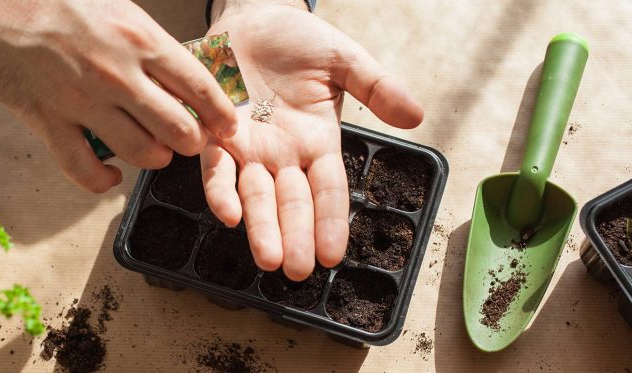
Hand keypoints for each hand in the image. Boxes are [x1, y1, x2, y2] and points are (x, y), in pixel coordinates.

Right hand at [0, 0, 236, 191]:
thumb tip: (179, 73)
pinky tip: (111, 174)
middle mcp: (117, 75)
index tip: (227, 125)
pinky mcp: (47, 122)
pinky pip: (84, 171)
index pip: (200, 87)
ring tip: (152, 150)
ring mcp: (82, 102)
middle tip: (187, 138)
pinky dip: (103, 180)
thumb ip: (148, 43)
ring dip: (154, 158)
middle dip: (191, 141)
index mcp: (139, 39)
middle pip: (179, 130)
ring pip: (142, 154)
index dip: (220, 114)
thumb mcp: (116, 7)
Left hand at [204, 1, 423, 279]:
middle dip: (294, 237)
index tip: (333, 255)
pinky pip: (216, 167)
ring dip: (260, 227)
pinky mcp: (215, 133)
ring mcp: (249, 147)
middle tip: (296, 270)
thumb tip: (417, 116)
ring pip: (255, 195)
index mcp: (318, 142)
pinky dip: (220, 189)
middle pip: (291, 202)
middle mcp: (283, 153)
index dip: (330, 222)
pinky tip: (227, 213)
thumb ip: (377, 87)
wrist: (252, 15)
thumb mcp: (345, 60)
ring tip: (268, 258)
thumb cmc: (299, 39)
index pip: (328, 191)